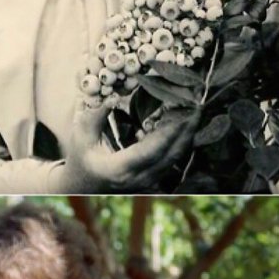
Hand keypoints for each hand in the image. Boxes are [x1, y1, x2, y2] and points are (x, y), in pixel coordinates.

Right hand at [60, 100, 197, 192]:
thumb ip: (96, 115)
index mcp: (117, 169)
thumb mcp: (81, 134)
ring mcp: (148, 181)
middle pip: (171, 155)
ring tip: (195, 110)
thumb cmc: (81, 155)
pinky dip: (180, 139)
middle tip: (197, 105)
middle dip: (186, 129)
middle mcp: (137, 179)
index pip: (149, 152)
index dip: (167, 133)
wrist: (83, 181)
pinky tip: (183, 121)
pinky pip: (173, 157)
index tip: (181, 113)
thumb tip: (113, 97)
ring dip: (187, 133)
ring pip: (176, 157)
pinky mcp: (155, 177)